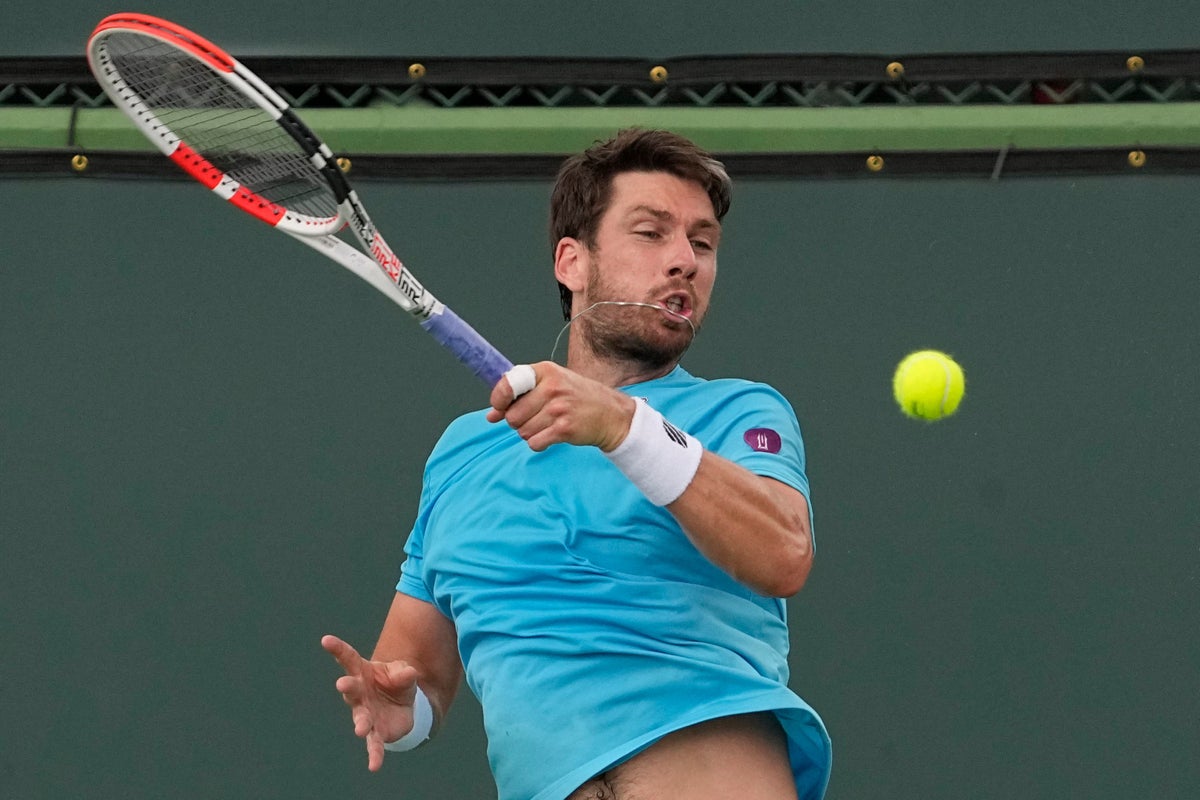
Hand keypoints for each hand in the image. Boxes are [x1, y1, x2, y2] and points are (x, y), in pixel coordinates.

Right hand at [321, 634, 421, 770]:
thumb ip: (405, 673)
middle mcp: (359, 693)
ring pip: (360, 718)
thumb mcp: (404, 673)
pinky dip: (374, 755)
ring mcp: (365, 713)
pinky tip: (374, 766)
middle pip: (350, 689)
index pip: (347, 658)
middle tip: (342, 684)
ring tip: (361, 728)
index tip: (325, 640)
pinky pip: (374, 744)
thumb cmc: (397, 681)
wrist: (403, 705)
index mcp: (362, 672)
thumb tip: (409, 674)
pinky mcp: (376, 732)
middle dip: (347, 687)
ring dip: (361, 723)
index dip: (337, 648)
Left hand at [486, 361, 635, 451]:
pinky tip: (551, 435)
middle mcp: (552, 388)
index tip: (499, 407)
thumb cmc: (578, 398)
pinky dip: (539, 443)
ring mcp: (559, 409)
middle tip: (535, 418)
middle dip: (518, 422)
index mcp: (546, 371)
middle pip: (512, 415)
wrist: (611, 414)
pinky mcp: (564, 429)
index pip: (508, 385)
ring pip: (522, 431)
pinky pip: (534, 443)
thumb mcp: (552, 385)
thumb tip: (492, 416)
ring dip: (530, 433)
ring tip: (547, 425)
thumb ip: (521, 396)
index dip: (498, 399)